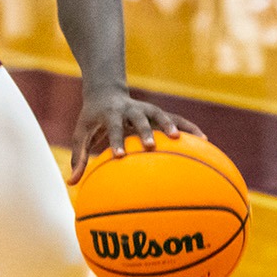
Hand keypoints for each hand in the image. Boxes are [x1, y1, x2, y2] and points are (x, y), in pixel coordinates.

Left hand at [68, 89, 203, 183]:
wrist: (106, 92)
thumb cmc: (92, 119)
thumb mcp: (81, 134)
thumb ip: (78, 158)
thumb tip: (71, 183)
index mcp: (110, 114)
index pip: (113, 128)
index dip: (116, 140)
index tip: (120, 156)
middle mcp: (130, 110)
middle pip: (139, 119)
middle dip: (145, 131)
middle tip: (151, 146)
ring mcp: (146, 109)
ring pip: (161, 115)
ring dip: (171, 124)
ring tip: (180, 139)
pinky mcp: (157, 113)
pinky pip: (176, 119)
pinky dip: (189, 128)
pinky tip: (205, 140)